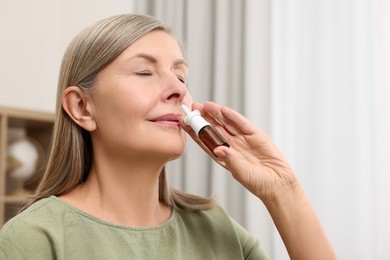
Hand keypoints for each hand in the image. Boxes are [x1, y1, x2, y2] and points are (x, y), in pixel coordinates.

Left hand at [180, 101, 297, 201]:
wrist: (279, 183)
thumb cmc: (258, 182)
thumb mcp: (242, 172)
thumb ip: (231, 160)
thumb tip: (218, 149)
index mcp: (224, 157)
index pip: (206, 142)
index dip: (195, 132)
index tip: (184, 123)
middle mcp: (231, 146)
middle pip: (214, 130)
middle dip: (203, 119)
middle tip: (193, 107)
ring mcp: (243, 140)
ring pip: (226, 124)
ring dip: (215, 114)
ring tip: (204, 105)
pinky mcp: (255, 135)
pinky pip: (242, 123)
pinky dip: (233, 116)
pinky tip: (223, 109)